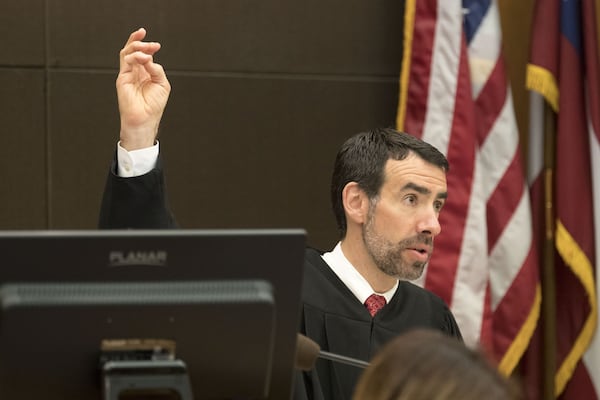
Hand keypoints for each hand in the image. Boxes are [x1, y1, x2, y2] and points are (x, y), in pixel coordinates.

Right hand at [117, 28, 170, 149]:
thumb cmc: (153, 106)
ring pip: (127, 52)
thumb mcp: (162, 84)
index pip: (144, 55)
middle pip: (134, 50)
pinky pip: (126, 61)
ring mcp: (128, 74)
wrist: (144, 119)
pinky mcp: (122, 78)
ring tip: (147, 49)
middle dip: (142, 42)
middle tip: (153, 45)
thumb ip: (157, 69)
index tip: (156, 45)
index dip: (148, 46)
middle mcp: (136, 72)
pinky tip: (144, 58)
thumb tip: (149, 58)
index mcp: (146, 73)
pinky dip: (135, 56)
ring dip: (137, 46)